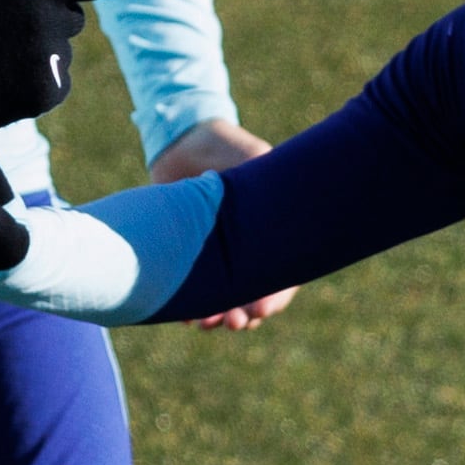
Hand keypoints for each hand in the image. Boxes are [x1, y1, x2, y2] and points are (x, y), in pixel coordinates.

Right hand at [0, 0, 158, 134]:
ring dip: (43, 54)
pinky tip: (8, 81)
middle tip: (8, 31)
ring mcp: (51, 61)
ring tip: (1, 59)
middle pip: (74, 19)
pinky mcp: (50, 93)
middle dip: (52, 22)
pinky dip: (41, 84)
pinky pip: (60, 82)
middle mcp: (49, 24)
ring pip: (65, 53)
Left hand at [147, 119, 295, 329]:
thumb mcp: (252, 160)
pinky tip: (184, 316)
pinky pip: (192, 292)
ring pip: (222, 301)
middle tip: (235, 322)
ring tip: (207, 323)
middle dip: (245, 315)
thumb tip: (280, 210)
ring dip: (217, 317)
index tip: (261, 309)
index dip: (275, 298)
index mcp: (272, 233)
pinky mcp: (188, 257)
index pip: (282, 277)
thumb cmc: (224, 147)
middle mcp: (247, 250)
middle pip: (253, 296)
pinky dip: (188, 308)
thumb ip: (265, 182)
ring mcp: (217, 256)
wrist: (181, 141)